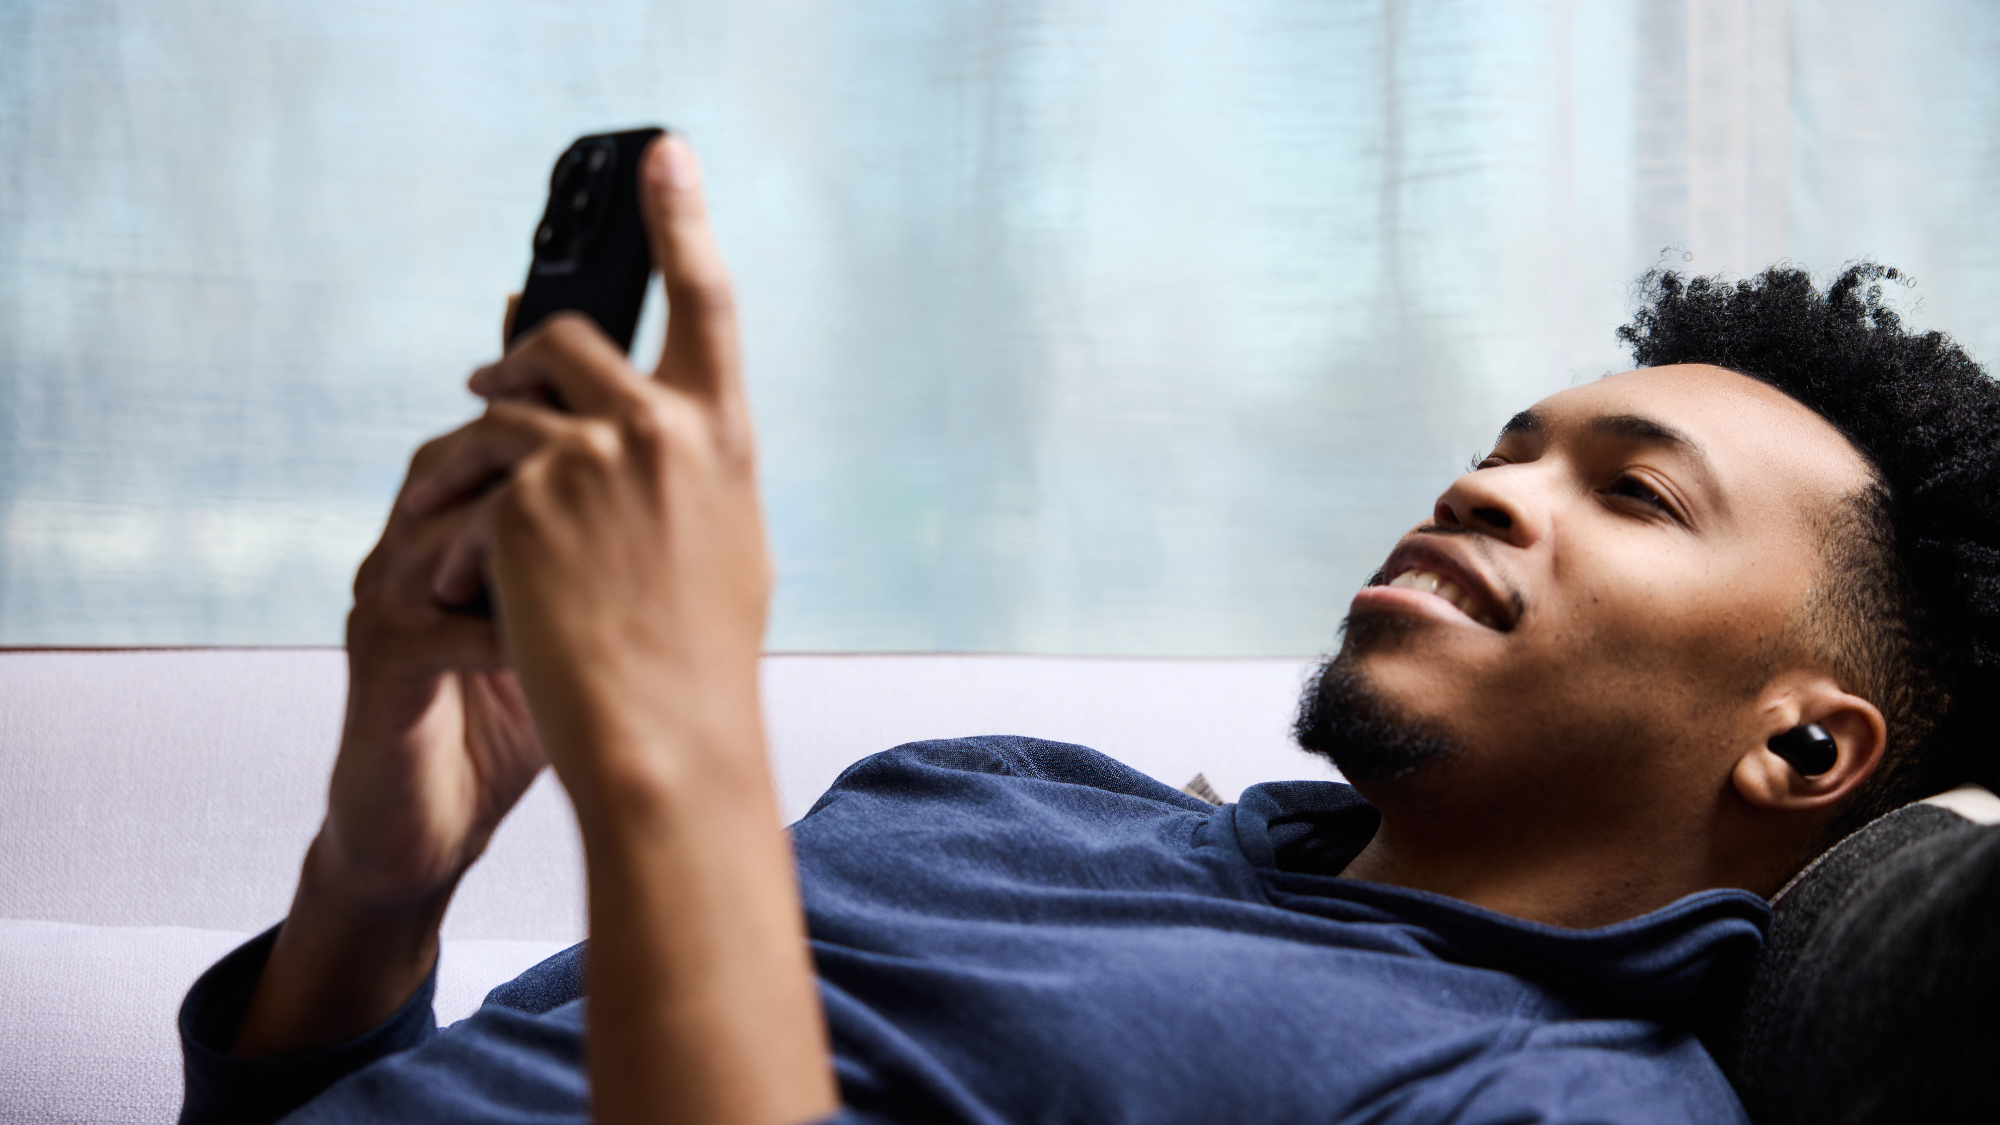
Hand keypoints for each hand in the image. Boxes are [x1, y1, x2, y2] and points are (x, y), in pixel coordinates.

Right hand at [230, 301, 553, 1058]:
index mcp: (463, 525)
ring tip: (593, 532)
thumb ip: (613, 561)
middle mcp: (415, 544)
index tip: (624, 368)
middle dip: (539, 445)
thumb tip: (704, 501)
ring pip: (444, 523)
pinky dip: (505, 626)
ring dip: (523, 529)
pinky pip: (438, 621)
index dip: (553, 398)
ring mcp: (388, 598)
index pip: (503, 436)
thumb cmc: (511, 724)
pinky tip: (557, 634)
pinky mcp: (380, 662)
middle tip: (615, 439)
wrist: (425, 833)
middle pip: (464, 454)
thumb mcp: (574, 626)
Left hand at [412, 137, 768, 810]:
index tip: (665, 157)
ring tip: (465, 490)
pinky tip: (469, 577)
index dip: (683, 218)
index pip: (707, 298)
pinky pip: (471, 475)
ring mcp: (592, 458)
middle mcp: (664, 429)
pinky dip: (461, 515)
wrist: (663, 742)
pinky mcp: (525, 500)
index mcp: (725, 437)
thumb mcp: (723, 545)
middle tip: (495, 378)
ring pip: (507, 400)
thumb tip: (654, 426)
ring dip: (480, 432)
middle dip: (526, 355)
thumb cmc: (699, 663)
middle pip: (572, 335)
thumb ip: (689, 468)